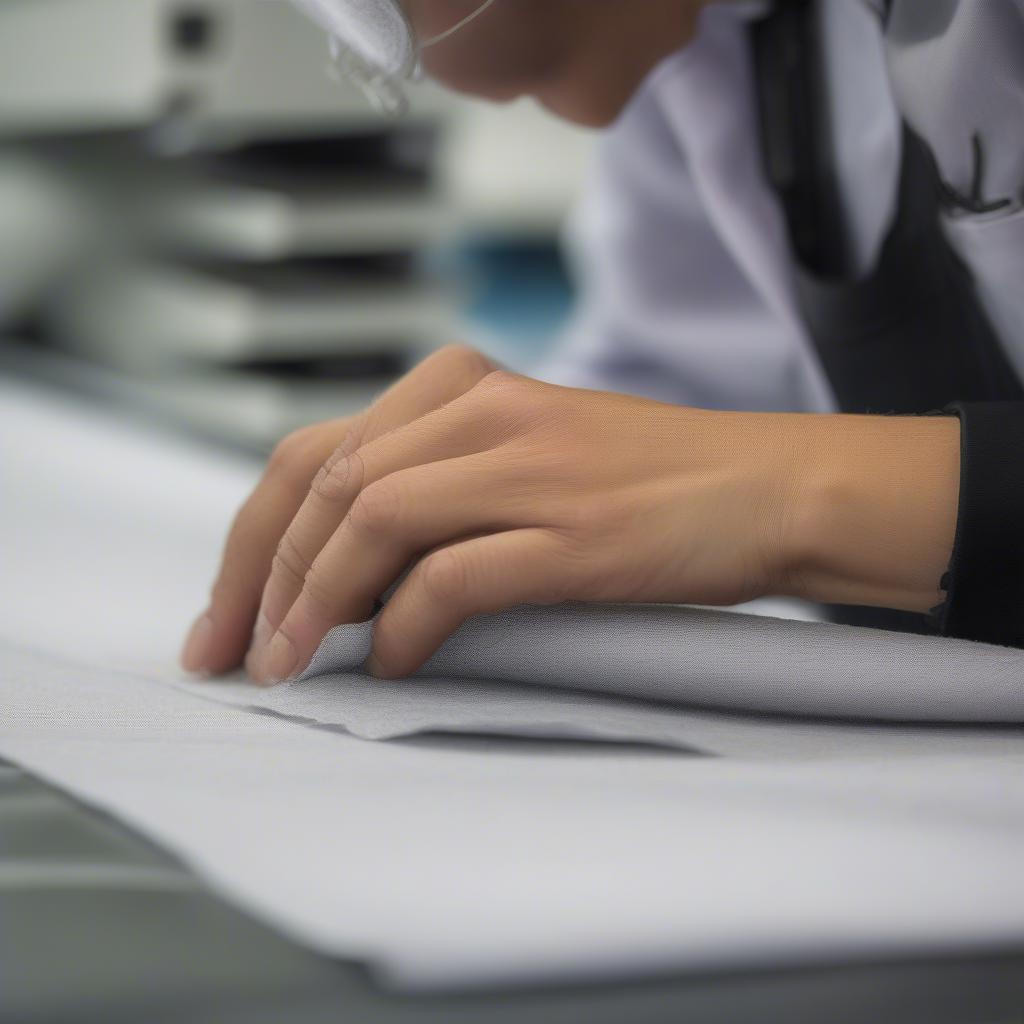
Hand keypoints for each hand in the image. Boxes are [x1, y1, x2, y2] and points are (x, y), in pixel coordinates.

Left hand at [181, 344, 960, 683]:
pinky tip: (396, 663)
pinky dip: (406, 626)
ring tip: (292, 666)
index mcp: (461, 385)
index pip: (314, 452)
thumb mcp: (522, 453)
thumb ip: (434, 483)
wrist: (765, 484)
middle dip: (260, 578)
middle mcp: (484, 411)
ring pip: (373, 520)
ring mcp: (529, 466)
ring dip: (315, 603)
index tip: (229, 612)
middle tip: (232, 653)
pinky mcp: (573, 531)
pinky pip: (454, 575)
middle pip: (324, 485)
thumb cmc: (643, 481)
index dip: (253, 538)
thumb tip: (340, 572)